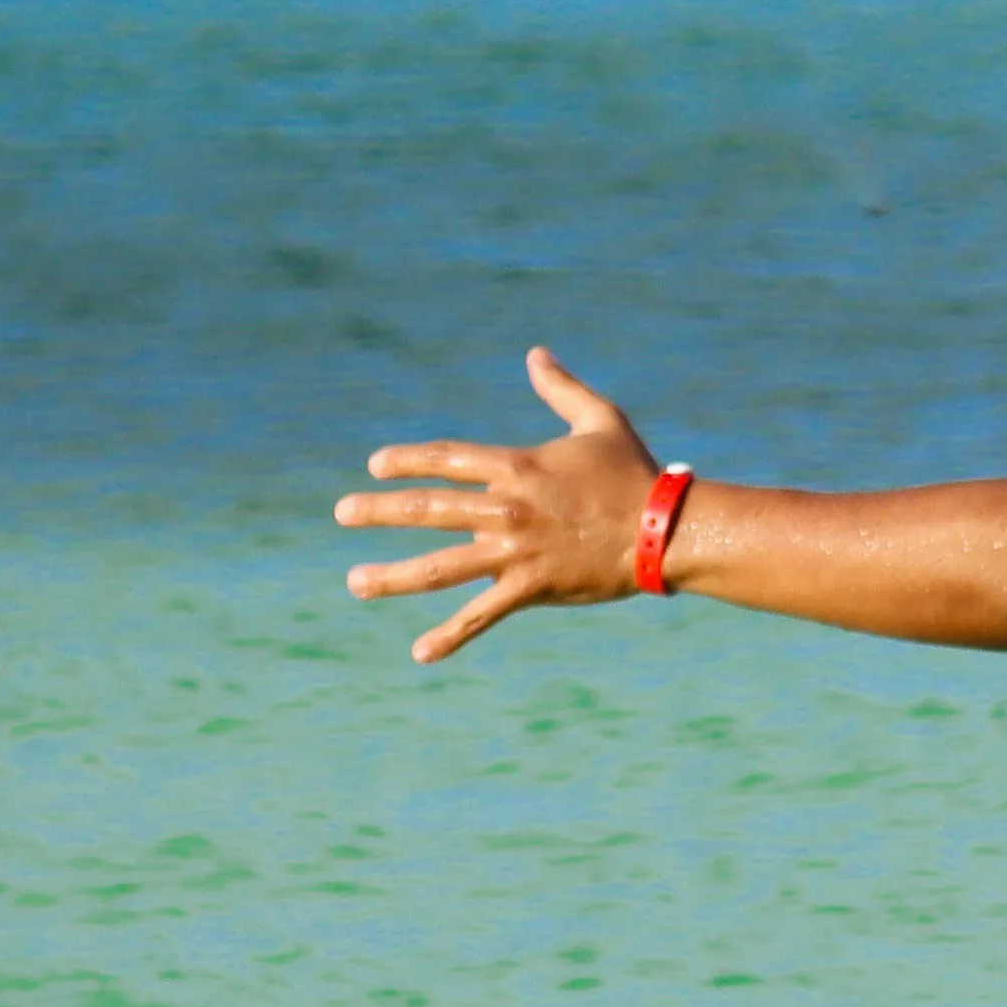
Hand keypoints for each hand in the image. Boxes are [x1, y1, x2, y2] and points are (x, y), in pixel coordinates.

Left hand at [335, 347, 662, 664]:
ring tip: (355, 582)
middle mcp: (505, 507)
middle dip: (378, 510)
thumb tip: (536, 353)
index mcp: (517, 466)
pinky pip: (482, 614)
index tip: (377, 466)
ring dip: (392, 575)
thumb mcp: (599, 419)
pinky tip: (420, 652)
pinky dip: (451, 635)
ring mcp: (514, 550)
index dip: (407, 460)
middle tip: (342, 512)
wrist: (664, 530)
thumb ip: (561, 388)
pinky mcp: (531, 587)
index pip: (446, 458)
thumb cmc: (634, 472)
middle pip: (427, 508)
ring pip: (440, 565)